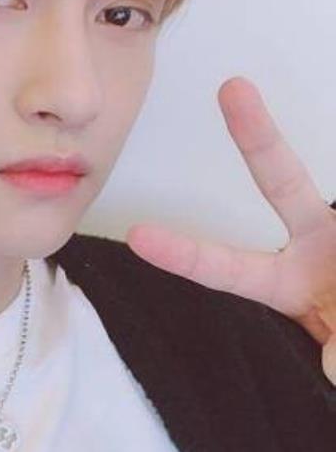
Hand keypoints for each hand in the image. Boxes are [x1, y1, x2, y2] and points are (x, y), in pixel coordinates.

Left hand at [125, 76, 335, 384]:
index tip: (136, 236)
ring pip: (329, 208)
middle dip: (256, 137)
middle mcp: (318, 247)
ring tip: (334, 313)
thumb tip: (335, 365)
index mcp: (290, 283)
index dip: (183, 254)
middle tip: (230, 87)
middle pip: (282, 183)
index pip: (228, 269)